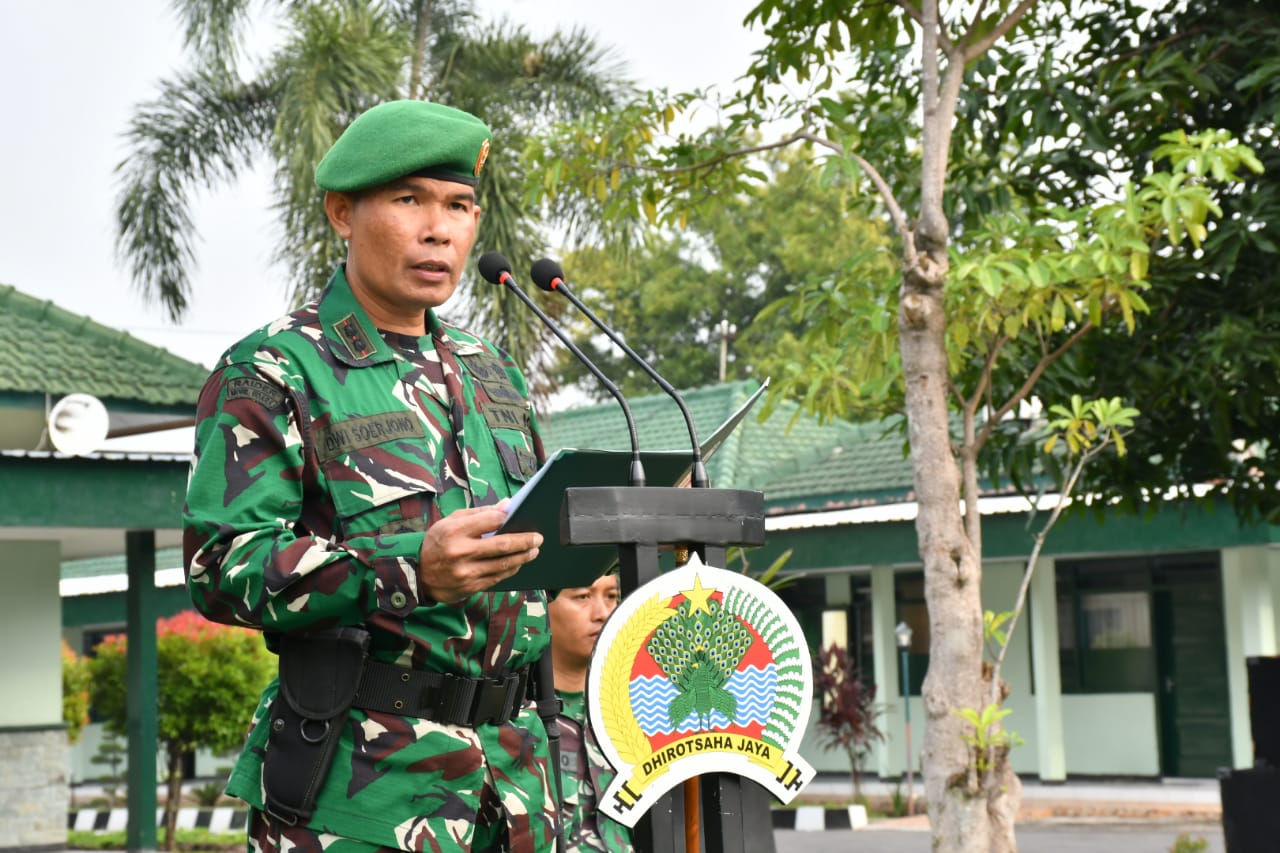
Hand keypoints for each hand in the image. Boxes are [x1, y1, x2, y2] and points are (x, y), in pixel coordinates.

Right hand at [417, 504, 541, 603]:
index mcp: (455, 531)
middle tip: (538, 538)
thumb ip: (478, 514)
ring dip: (522, 557)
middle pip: (502, 545)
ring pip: (503, 564)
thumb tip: (506, 506)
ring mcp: (466, 572)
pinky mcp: (470, 587)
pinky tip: (519, 563)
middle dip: (525, 541)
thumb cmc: (437, 543)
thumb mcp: (450, 522)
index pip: (490, 520)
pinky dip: (511, 569)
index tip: (518, 515)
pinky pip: (497, 578)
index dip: (506, 517)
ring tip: (533, 550)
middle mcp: (461, 552)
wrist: (418, 575)